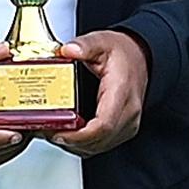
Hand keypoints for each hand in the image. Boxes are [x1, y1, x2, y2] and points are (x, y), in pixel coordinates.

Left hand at [46, 30, 149, 156]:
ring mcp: (128, 123)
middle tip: (47, 130)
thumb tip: (68, 50)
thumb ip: (84, 45)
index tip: (58, 132)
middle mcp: (128, 111)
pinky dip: (82, 144)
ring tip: (53, 131)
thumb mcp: (102, 41)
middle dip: (69, 140)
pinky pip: (101, 144)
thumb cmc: (124, 53)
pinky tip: (68, 134)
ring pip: (98, 146)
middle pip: (98, 140)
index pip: (103, 125)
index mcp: (122, 91)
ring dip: (74, 144)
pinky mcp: (123, 129)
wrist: (141, 57)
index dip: (78, 135)